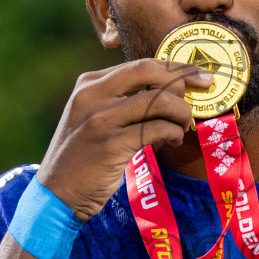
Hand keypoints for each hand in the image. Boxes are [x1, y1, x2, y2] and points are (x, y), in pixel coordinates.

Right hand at [37, 60, 212, 220]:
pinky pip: (155, 129)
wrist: (56, 194)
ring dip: (180, 113)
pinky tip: (173, 140)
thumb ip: (120, 100)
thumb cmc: (83, 157)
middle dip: (184, 79)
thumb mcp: (93, 117)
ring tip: (183, 127)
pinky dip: (172, 132)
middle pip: (150, 72)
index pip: (141, 64)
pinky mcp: (110, 145)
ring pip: (158, 101)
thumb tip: (169, 90)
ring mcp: (99, 119)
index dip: (175, 67)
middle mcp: (92, 95)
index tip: (200, 74)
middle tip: (203, 93)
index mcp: (89, 83)